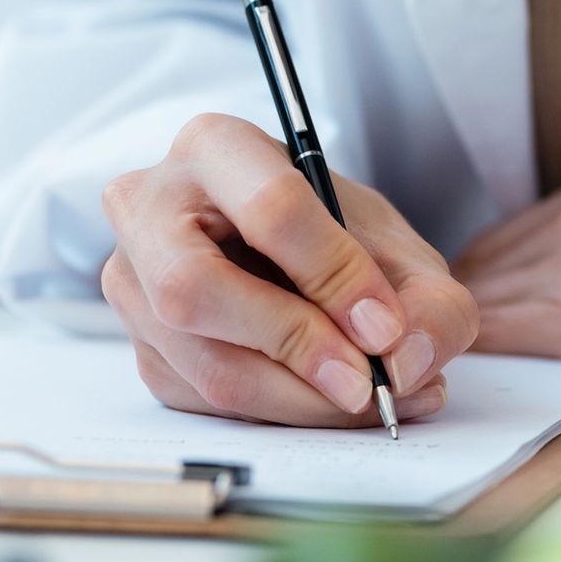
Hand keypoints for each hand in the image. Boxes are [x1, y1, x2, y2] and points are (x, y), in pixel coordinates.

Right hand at [100, 113, 479, 425]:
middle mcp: (149, 207)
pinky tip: (332, 401)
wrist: (296, 260)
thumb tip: (406, 360)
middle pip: (193, 290)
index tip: (387, 327)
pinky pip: (204, 401)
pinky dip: (279, 414)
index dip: (335, 275)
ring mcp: (131, 282)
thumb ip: (429, 300)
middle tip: (368, 382)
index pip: (270, 208)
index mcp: (216, 147)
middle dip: (295, 346)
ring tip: (375, 399)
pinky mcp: (142, 347)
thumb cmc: (340, 239)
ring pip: (202, 361)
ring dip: (299, 398)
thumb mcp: (400, 250)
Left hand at [453, 167, 560, 387]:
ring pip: (482, 303)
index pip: (496, 245)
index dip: (476, 294)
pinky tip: (489, 387)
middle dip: (464, 322)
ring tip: (467, 382)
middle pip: (476, 272)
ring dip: (469, 346)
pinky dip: (486, 362)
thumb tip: (547, 297)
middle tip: (457, 366)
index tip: (476, 333)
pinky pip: (506, 335)